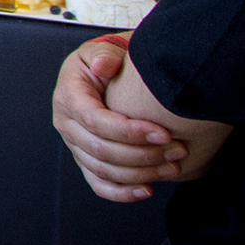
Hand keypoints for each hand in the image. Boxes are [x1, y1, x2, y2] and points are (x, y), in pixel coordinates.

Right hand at [53, 41, 184, 200]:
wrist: (102, 74)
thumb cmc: (105, 63)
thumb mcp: (101, 51)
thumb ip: (103, 54)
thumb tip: (105, 66)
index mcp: (68, 98)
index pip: (95, 121)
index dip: (130, 132)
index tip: (164, 133)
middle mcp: (66, 125)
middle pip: (101, 150)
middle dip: (143, 154)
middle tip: (178, 151)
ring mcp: (75, 145)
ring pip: (103, 170)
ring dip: (140, 173)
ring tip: (173, 166)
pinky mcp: (85, 160)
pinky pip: (99, 184)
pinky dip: (122, 193)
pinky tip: (148, 191)